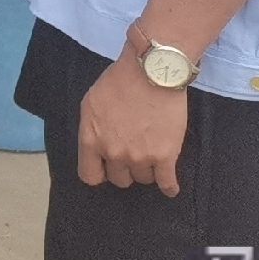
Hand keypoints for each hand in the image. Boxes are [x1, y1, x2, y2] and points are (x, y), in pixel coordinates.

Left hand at [78, 52, 190, 194]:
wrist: (152, 72)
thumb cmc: (119, 82)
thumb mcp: (91, 103)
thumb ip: (91, 129)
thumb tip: (96, 145)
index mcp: (91, 140)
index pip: (89, 175)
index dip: (99, 173)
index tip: (106, 169)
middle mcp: (114, 153)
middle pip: (119, 179)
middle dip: (124, 169)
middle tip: (131, 155)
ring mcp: (140, 157)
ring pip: (142, 179)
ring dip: (146, 170)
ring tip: (150, 155)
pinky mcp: (165, 156)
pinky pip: (166, 183)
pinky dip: (169, 187)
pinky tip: (169, 187)